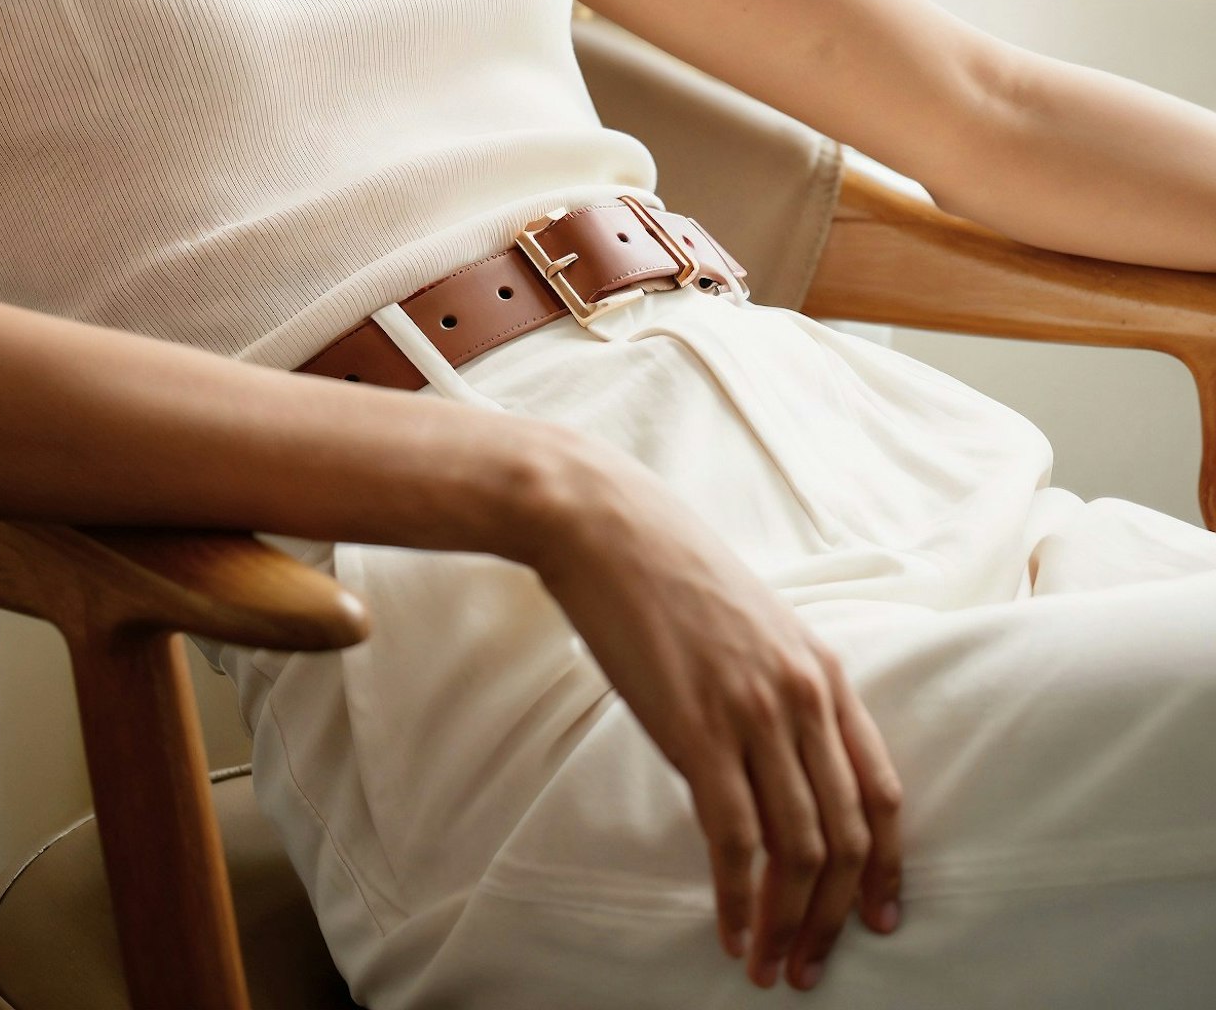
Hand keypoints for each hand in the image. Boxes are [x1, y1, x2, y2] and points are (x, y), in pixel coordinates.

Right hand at [526, 444, 902, 990]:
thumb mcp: (753, 624)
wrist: (604, 526)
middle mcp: (803, 695)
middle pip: (847, 835)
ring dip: (789, 922)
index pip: (882, 791)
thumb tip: (776, 765)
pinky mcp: (698, 729)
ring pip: (799, 848)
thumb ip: (780, 689)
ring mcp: (754, 712)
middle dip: (836, 916)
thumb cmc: (669, 569)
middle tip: (811, 965)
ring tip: (769, 965)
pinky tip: (729, 931)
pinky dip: (737, 898)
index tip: (878, 920)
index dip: (886, 868)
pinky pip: (735, 838)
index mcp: (824, 670)